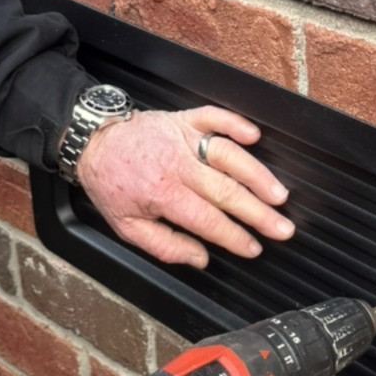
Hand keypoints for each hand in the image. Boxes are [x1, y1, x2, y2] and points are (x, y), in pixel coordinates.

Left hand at [75, 106, 294, 267]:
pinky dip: (235, 123)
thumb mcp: (127, 227)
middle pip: (226, 191)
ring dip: (257, 174)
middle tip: (282, 228)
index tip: (253, 248)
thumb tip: (199, 258)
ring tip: (278, 194)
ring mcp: (182, 139)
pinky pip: (214, 117)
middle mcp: (176, 165)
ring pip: (227, 155)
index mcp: (162, 194)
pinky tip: (254, 135)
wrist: (93, 143)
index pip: (207, 220)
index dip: (234, 236)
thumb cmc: (111, 185)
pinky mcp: (184, 120)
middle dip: (259, 213)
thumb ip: (165, 246)